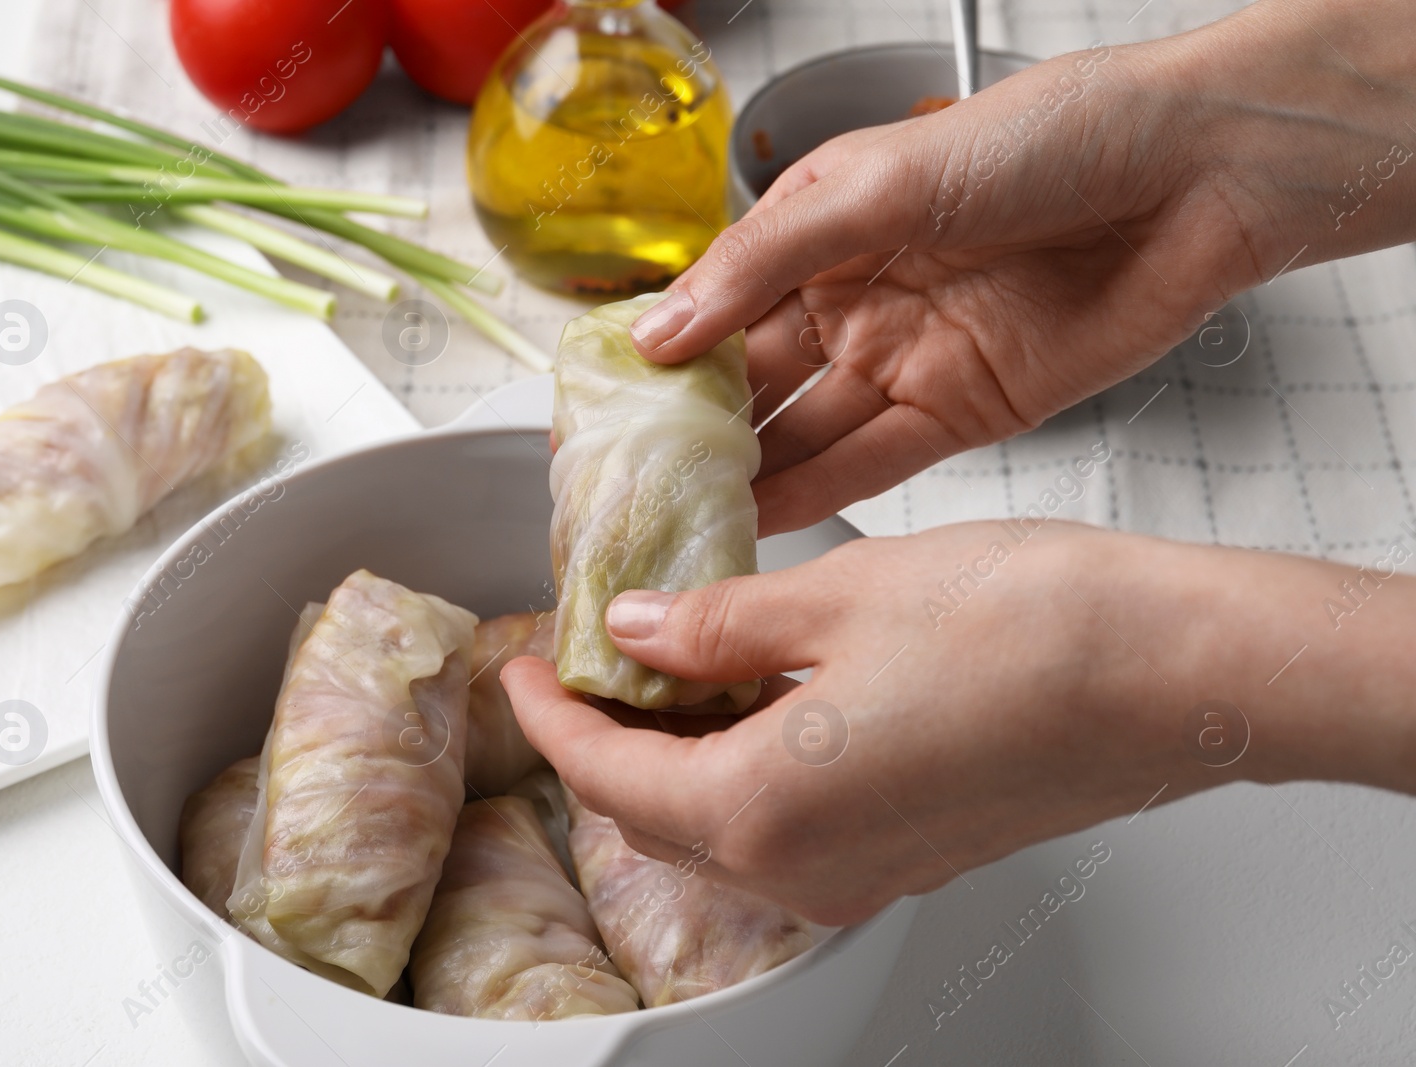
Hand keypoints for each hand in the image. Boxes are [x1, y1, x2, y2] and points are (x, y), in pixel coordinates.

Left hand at [502, 524, 1415, 922]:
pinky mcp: (911, 854)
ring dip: (675, 754)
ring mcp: (864, 872)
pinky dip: (742, 769)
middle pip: (653, 815)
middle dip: (604, 739)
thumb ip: (717, 625)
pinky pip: (786, 828)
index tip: (520, 663)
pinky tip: (754, 694)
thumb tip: (637, 632)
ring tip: (666, 663)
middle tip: (587, 658)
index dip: (548, 713)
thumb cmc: (1029, 629)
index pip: (606, 774)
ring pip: (719, 827)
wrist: (1177, 674)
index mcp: (763, 810)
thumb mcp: (837, 596)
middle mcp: (805, 868)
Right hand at [629, 0, 1415, 534]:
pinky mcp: (959, 412)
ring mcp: (903, 358)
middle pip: (751, 380)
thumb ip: (764, 264)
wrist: (1193, 177)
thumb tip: (661, 331)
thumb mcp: (880, 183)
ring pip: (803, 430)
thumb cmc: (1051, 137)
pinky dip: (816, 495)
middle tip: (629, 491)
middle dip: (691, 434)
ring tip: (676, 524)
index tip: (600, 414)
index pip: (715, 306)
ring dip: (745, 477)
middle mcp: (854, 297)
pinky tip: (760, 523)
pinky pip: (870, 462)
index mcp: (822, 229)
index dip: (657, 360)